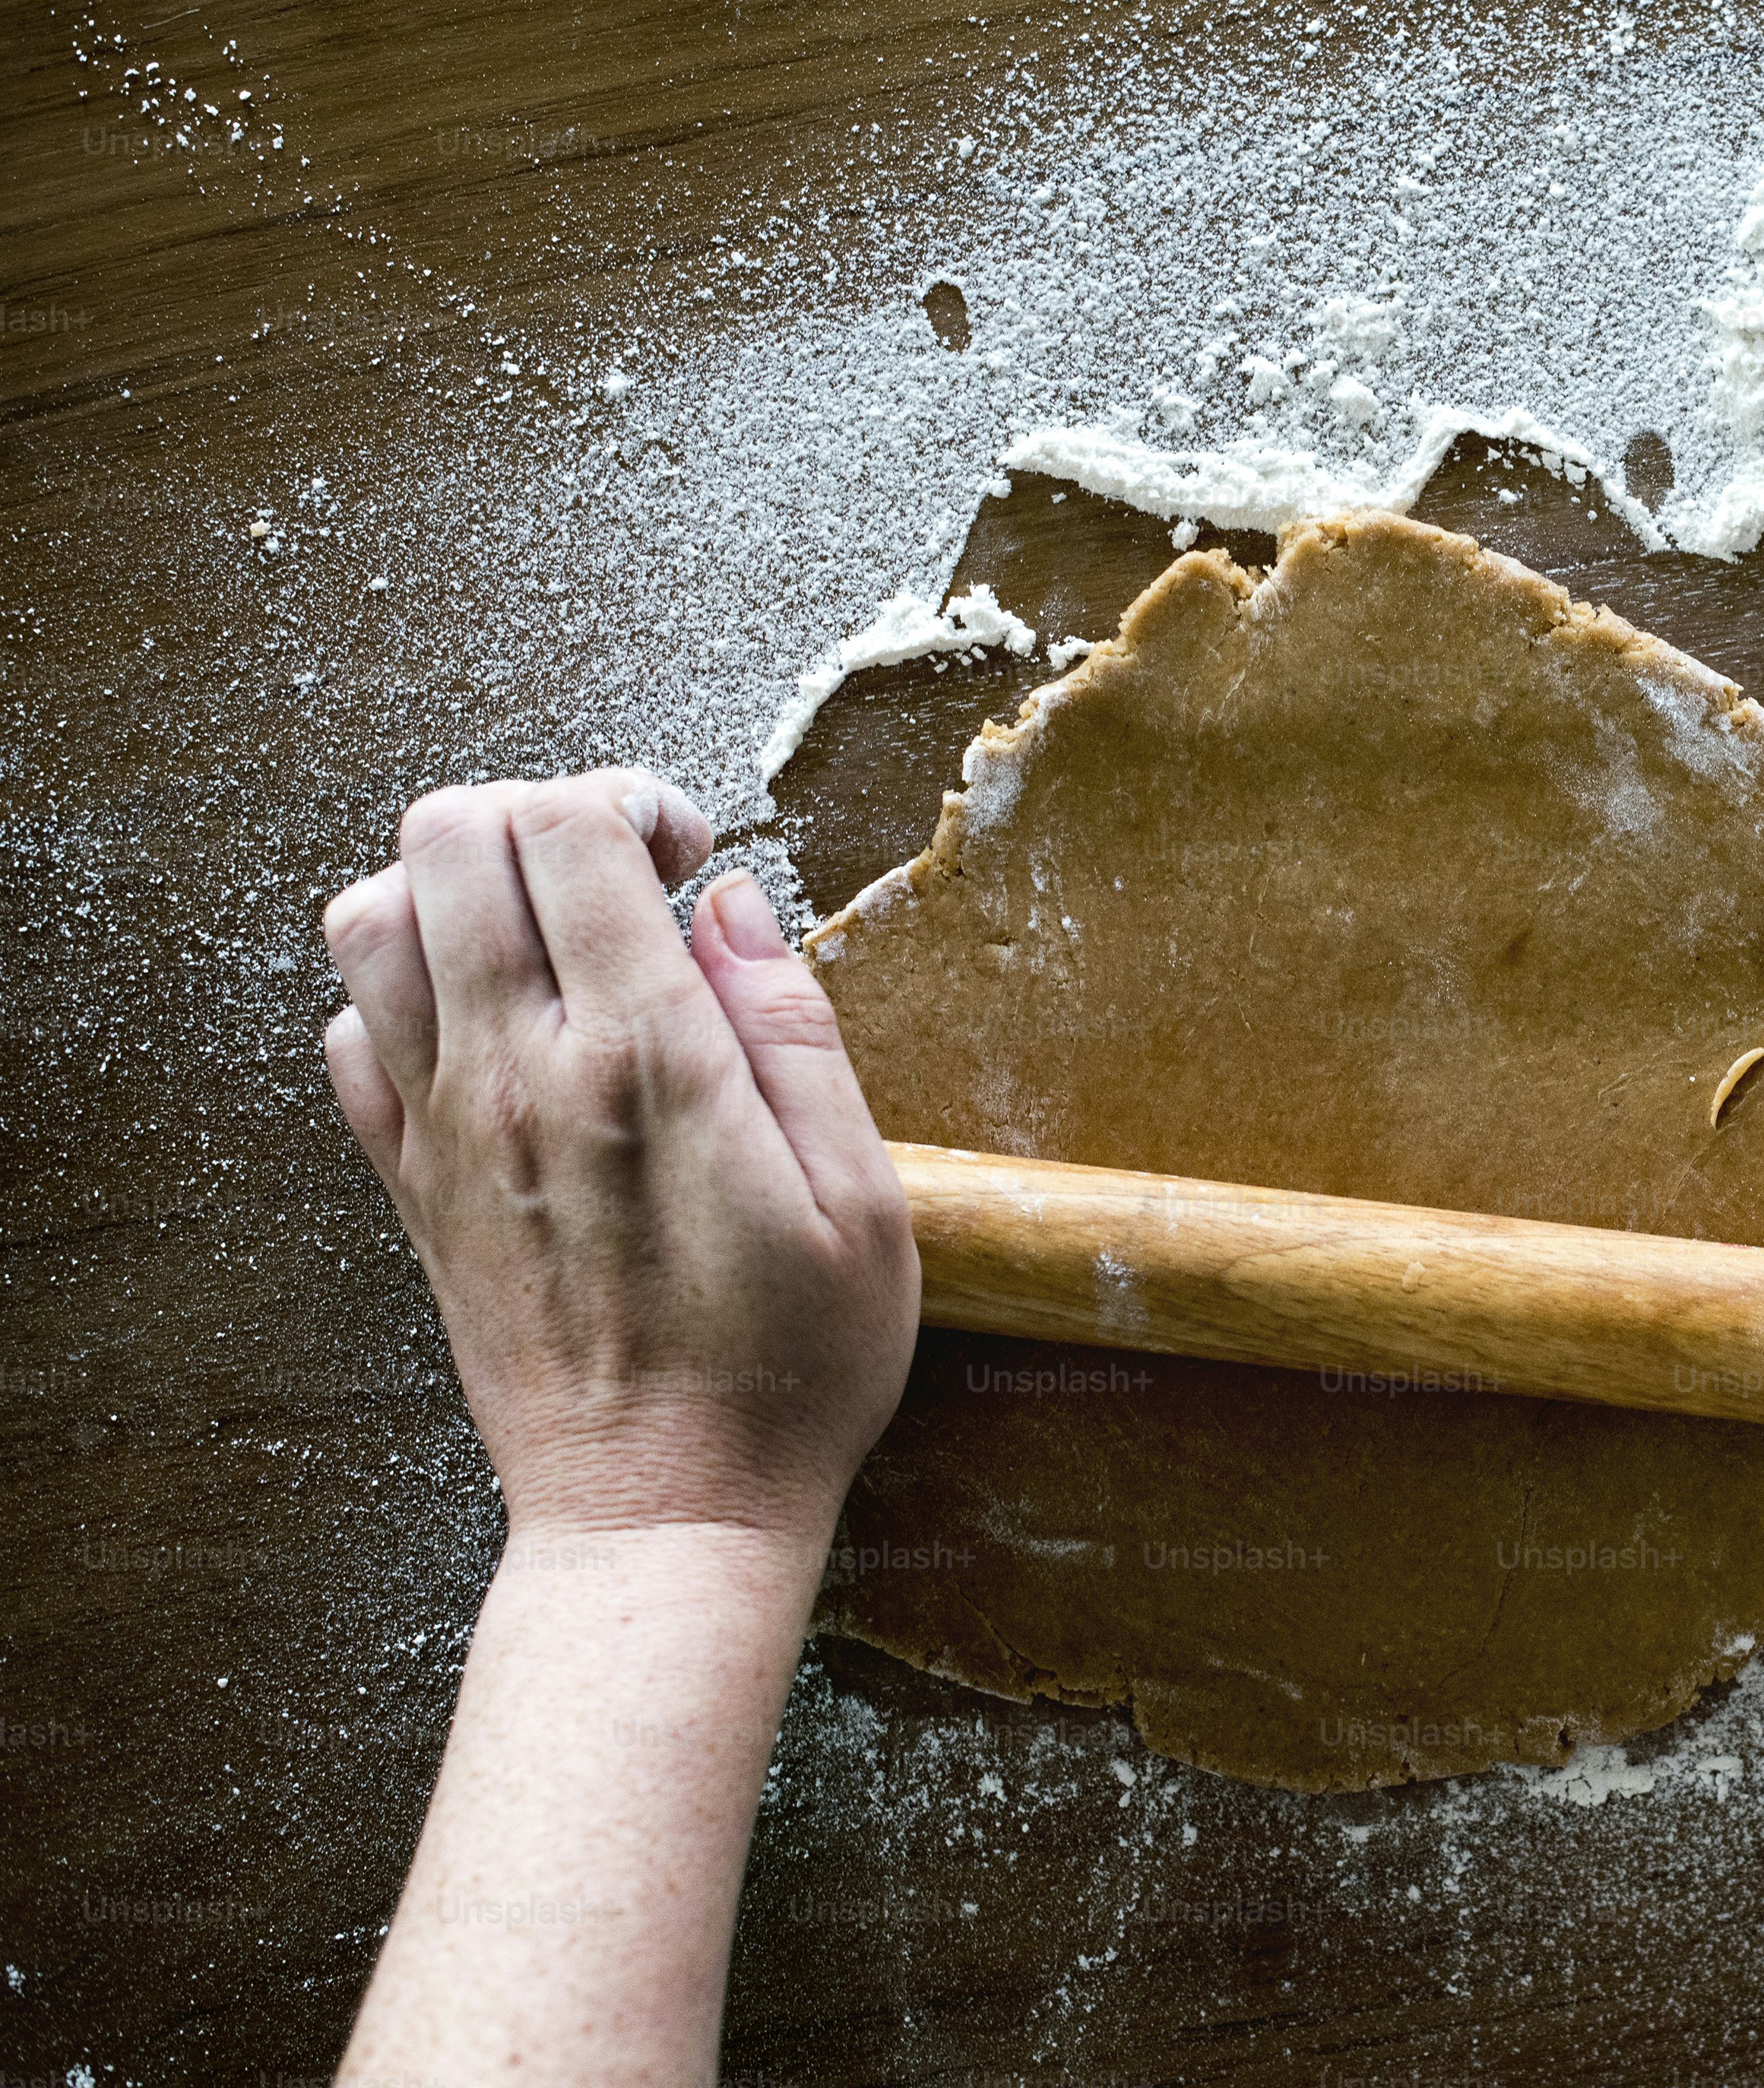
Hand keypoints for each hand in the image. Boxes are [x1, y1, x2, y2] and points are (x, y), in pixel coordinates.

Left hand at [321, 768, 917, 1544]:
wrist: (662, 1515)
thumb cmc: (788, 1369)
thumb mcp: (864, 1198)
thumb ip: (795, 1029)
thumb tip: (732, 907)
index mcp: (644, 1060)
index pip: (569, 828)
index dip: (632, 799)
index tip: (693, 858)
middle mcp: (520, 1073)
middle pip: (450, 836)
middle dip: (541, 813)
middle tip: (621, 878)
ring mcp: (446, 1128)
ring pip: (370, 919)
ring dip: (454, 890)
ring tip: (545, 934)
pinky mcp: (409, 1187)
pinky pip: (349, 1035)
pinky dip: (405, 994)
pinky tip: (496, 1029)